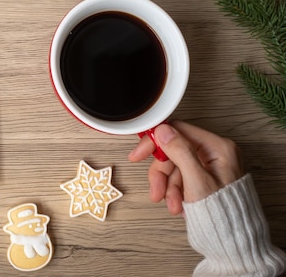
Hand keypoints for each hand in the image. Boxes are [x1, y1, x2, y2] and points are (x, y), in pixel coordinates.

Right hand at [128, 120, 243, 214]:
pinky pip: (181, 178)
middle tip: (155, 189)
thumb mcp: (197, 181)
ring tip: (172, 206)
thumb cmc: (223, 214)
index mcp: (218, 147)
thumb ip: (180, 152)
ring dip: (168, 187)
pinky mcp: (205, 178)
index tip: (139, 154)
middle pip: (174, 151)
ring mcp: (210, 166)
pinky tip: (179, 206)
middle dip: (162, 174)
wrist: (233, 242)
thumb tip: (163, 130)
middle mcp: (215, 153)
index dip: (156, 142)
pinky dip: (175, 192)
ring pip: (175, 167)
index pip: (178, 131)